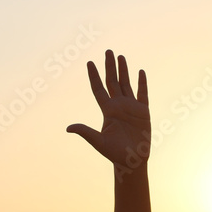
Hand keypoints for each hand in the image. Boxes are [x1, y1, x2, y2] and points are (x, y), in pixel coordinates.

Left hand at [67, 49, 150, 167]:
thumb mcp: (98, 142)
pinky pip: (143, 94)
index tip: (89, 63)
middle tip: (107, 51)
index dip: (94, 76)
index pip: (98, 89)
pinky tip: (140, 72)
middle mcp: (118, 106)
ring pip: (126, 84)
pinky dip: (142, 83)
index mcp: (107, 111)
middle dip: (109, 66)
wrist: (132, 160)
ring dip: (124, 70)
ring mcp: (131, 107)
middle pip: (112, 81)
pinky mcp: (143, 112)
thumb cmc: (114, 153)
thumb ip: (86, 132)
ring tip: (120, 56)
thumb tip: (68, 128)